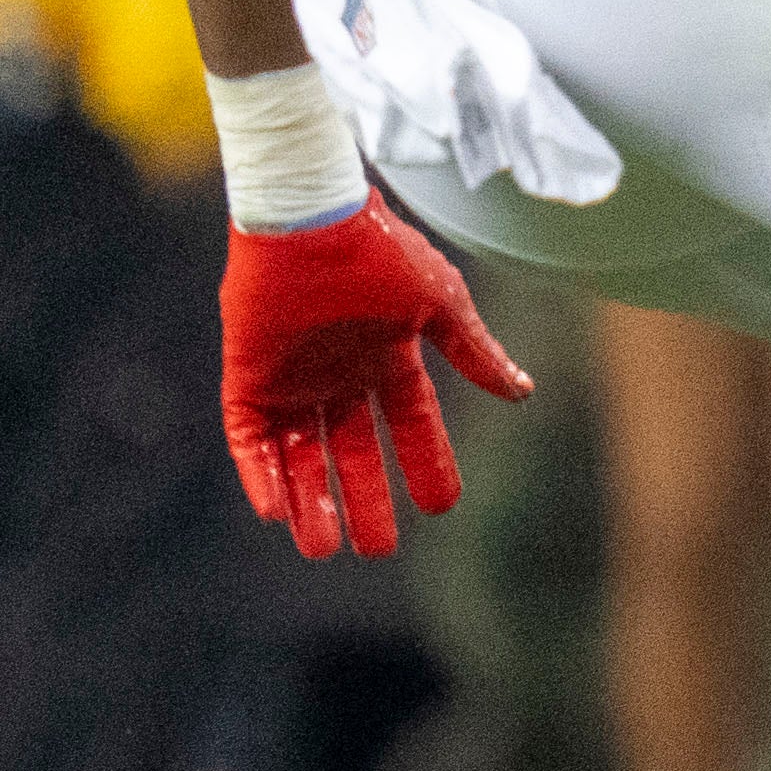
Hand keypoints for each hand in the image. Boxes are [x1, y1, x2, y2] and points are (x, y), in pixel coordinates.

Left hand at [218, 203, 534, 556]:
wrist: (311, 221)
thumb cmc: (382, 253)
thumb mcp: (440, 304)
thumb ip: (475, 351)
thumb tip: (522, 392)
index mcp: (388, 359)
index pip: (410, 426)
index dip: (426, 464)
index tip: (443, 506)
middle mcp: (340, 378)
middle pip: (354, 453)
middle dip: (365, 501)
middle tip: (377, 549)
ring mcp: (293, 381)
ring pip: (301, 457)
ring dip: (312, 501)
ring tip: (323, 548)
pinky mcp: (248, 381)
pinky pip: (252, 440)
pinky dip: (262, 475)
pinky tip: (276, 510)